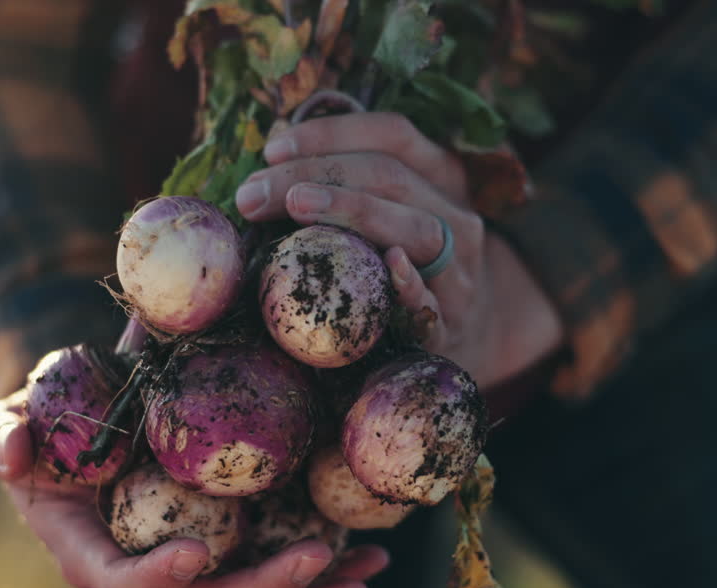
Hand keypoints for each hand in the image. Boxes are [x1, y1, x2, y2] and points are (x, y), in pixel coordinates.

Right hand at [0, 390, 388, 587]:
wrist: (84, 429)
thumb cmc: (43, 425)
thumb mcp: (12, 419)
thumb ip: (1, 437)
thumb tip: (10, 453)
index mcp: (90, 552)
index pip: (122, 584)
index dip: (156, 578)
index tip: (195, 554)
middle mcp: (148, 573)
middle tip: (317, 557)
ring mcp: (195, 569)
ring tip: (365, 575)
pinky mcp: (232, 553)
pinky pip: (277, 578)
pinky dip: (324, 578)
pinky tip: (370, 560)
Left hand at [236, 112, 562, 389]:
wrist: (456, 325)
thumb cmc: (398, 258)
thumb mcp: (387, 210)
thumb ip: (342, 184)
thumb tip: (260, 176)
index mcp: (440, 173)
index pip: (392, 134)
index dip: (331, 134)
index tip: (271, 150)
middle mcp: (457, 214)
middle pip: (392, 176)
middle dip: (317, 174)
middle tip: (256, 193)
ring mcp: (460, 269)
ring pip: (419, 228)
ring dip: (354, 211)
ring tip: (297, 209)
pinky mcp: (451, 322)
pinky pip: (432, 300)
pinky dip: (409, 283)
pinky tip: (384, 266)